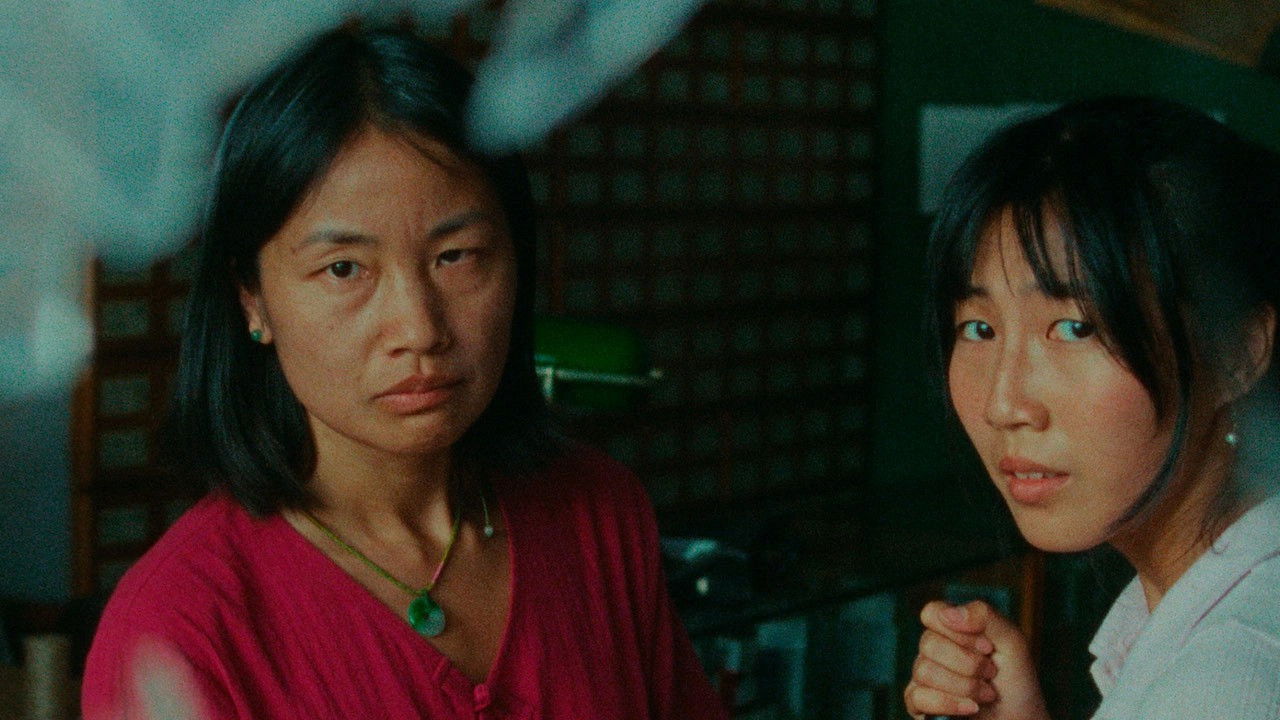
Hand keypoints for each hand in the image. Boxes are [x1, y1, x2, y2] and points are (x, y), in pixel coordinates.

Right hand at [903, 600, 1048, 719]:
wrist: (1020, 719)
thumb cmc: (1016, 681)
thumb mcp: (1012, 641)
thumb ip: (985, 616)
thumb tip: (948, 613)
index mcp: (951, 629)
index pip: (932, 613)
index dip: (959, 631)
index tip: (987, 648)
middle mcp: (933, 650)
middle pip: (929, 643)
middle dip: (969, 664)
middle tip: (991, 674)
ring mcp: (923, 676)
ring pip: (925, 671)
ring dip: (965, 686)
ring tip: (986, 694)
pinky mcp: (918, 703)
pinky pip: (917, 697)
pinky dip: (949, 703)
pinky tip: (971, 708)